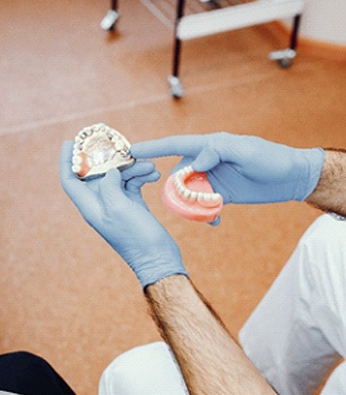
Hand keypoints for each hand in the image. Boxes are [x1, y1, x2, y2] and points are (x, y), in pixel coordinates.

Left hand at [60, 140, 186, 287]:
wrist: (158, 259)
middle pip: (96, 173)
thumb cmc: (136, 238)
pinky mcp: (132, 205)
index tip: (70, 142)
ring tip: (149, 165)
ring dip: (132, 167)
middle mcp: (100, 204)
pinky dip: (141, 176)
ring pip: (118, 176)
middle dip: (107, 157)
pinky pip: (132, 183)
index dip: (67, 161)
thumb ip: (109, 185)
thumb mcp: (119, 208)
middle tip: (117, 141)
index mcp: (90, 207)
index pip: (70, 180)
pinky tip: (154, 174)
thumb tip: (111, 170)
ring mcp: (116, 205)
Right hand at [132, 132, 324, 203]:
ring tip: (205, 214)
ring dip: (191, 206)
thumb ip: (217, 152)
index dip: (152, 148)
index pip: (175, 146)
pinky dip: (205, 214)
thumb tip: (193, 164)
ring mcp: (212, 178)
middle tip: (183, 203)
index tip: (132, 152)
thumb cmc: (271, 158)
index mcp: (209, 146)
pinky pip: (203, 205)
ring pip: (189, 193)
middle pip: (178, 175)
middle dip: (175, 190)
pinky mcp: (220, 193)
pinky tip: (214, 220)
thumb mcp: (246, 151)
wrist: (291, 177)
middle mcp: (206, 161)